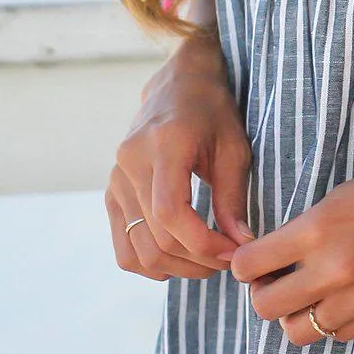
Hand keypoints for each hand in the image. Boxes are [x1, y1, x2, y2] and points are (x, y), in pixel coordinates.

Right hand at [106, 28, 253, 282]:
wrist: (178, 84)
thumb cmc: (212, 111)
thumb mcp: (234, 147)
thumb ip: (233, 198)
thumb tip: (241, 245)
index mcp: (164, 144)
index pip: (171, 212)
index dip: (203, 243)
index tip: (234, 251)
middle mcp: (131, 162)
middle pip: (157, 237)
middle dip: (198, 261)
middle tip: (230, 259)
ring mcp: (115, 179)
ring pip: (138, 250)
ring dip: (177, 269)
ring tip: (208, 262)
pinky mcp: (112, 192)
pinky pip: (123, 247)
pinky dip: (150, 263)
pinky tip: (179, 259)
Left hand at [228, 141, 353, 343]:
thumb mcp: (342, 194)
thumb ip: (306, 229)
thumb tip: (274, 257)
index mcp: (318, 229)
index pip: (248, 266)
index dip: (245, 265)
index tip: (253, 262)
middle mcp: (336, 269)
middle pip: (266, 308)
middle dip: (264, 294)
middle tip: (277, 281)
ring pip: (300, 331)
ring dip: (298, 314)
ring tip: (312, 294)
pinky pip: (341, 335)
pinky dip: (334, 320)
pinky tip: (346, 297)